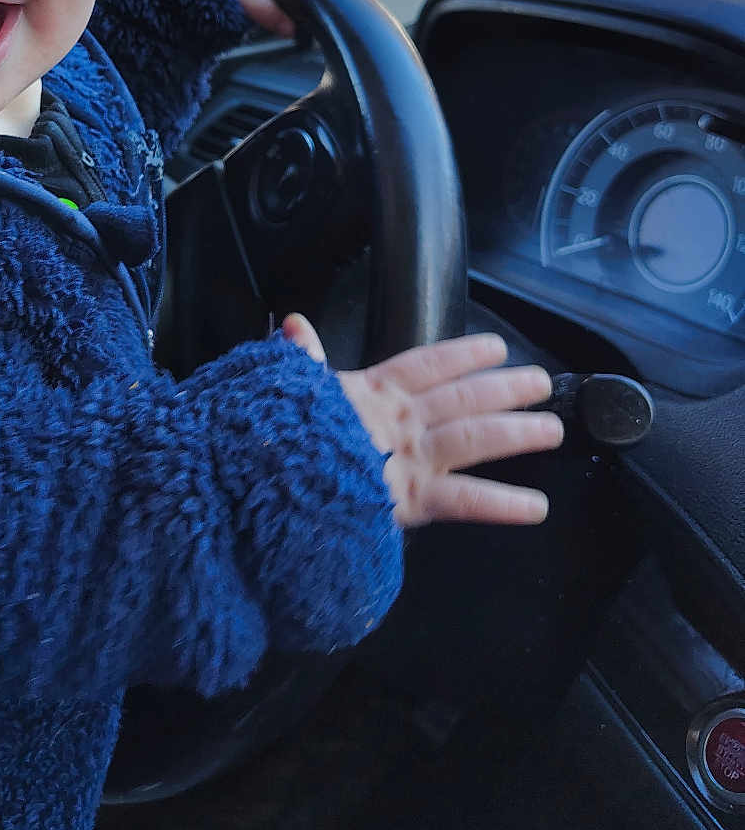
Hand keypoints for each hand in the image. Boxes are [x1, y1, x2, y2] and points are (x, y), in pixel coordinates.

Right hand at [281, 314, 562, 528]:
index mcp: (372, 391)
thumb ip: (303, 358)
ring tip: (553, 430)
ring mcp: (411, 457)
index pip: (426, 364)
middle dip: (505, 388)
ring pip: (475, 439)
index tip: (495, 348)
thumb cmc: (283, 436)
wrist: (276, 481)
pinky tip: (537, 507)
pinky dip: (503, 504)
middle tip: (541, 382)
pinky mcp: (414, 498)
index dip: (463, 354)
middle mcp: (400, 420)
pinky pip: (466, 500)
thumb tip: (293, 322)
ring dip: (517, 433)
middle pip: (463, 398)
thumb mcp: (292, 391)